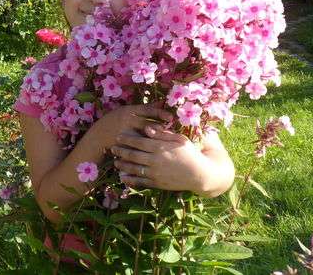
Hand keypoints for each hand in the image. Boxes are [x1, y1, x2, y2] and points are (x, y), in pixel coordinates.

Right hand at [91, 103, 172, 149]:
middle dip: (161, 128)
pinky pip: (140, 147)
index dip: (160, 114)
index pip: (147, 111)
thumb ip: (145, 108)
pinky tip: (156, 149)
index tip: (171, 118)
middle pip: (148, 124)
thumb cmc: (115, 122)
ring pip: (146, 137)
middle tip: (171, 131)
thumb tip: (161, 102)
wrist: (97, 138)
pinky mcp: (125, 146)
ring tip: (165, 140)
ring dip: (156, 139)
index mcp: (128, 111)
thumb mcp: (127, 112)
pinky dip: (149, 148)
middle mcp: (127, 122)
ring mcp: (126, 135)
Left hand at [111, 125, 233, 195]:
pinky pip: (141, 182)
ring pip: (134, 169)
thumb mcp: (179, 139)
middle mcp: (156, 160)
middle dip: (121, 151)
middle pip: (133, 155)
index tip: (118, 136)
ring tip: (115, 162)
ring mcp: (156, 173)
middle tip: (112, 148)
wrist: (200, 174)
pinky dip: (131, 180)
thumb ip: (162, 134)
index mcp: (160, 147)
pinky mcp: (158, 183)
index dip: (127, 139)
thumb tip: (147, 129)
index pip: (139, 142)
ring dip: (123, 165)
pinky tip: (123, 177)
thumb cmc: (190, 153)